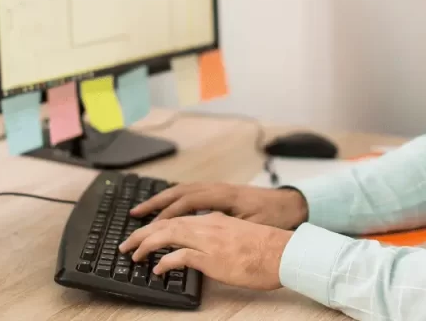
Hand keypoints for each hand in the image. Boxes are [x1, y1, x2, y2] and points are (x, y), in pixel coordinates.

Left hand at [119, 212, 292, 289]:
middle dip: (142, 232)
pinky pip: (181, 256)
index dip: (156, 225)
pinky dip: (165, 261)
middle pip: (166, 223)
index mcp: (213, 219)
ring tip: (133, 254)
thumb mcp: (236, 236)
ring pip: (168, 234)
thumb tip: (203, 249)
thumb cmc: (266, 248)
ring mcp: (209, 239)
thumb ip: (218, 237)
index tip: (142, 233)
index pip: (177, 218)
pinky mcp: (212, 256)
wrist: (283, 252)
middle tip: (125, 244)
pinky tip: (156, 269)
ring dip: (146, 244)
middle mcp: (208, 224)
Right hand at [130, 183, 307, 229]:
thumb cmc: (273, 217)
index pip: (187, 202)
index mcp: (223, 195)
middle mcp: (217, 188)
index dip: (167, 215)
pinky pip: (190, 192)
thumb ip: (225, 229)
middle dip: (154, 203)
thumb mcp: (250, 227)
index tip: (151, 227)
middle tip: (134, 214)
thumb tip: (197, 237)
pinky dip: (173, 198)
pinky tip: (166, 207)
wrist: (291, 204)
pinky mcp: (220, 192)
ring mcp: (218, 188)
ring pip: (182, 190)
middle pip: (178, 192)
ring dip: (161, 199)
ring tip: (142, 210)